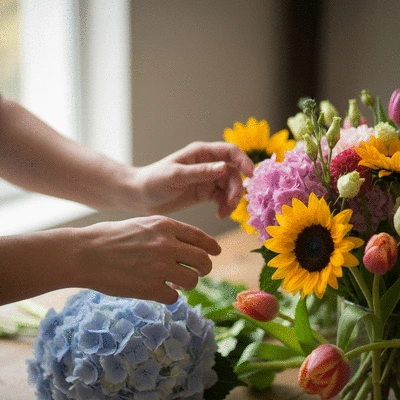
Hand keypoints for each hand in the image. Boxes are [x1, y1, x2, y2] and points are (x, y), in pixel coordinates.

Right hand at [74, 216, 220, 303]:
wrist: (84, 253)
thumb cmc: (110, 237)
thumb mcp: (142, 224)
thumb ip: (166, 233)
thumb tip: (187, 246)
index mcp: (165, 226)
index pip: (200, 237)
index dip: (212, 246)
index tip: (216, 252)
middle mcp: (167, 245)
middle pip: (203, 261)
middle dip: (205, 268)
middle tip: (199, 273)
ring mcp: (159, 267)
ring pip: (192, 281)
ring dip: (187, 284)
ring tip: (175, 283)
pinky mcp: (149, 288)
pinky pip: (173, 297)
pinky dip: (169, 296)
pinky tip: (158, 291)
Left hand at [132, 141, 253, 217]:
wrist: (140, 197)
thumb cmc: (154, 181)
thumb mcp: (176, 176)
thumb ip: (200, 172)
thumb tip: (225, 167)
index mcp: (201, 153)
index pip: (230, 152)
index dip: (244, 161)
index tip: (251, 175)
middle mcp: (207, 164)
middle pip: (233, 173)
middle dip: (236, 188)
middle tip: (230, 205)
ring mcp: (207, 179)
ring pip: (230, 187)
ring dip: (232, 199)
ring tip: (224, 212)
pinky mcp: (204, 193)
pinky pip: (222, 198)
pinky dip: (225, 206)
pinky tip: (220, 215)